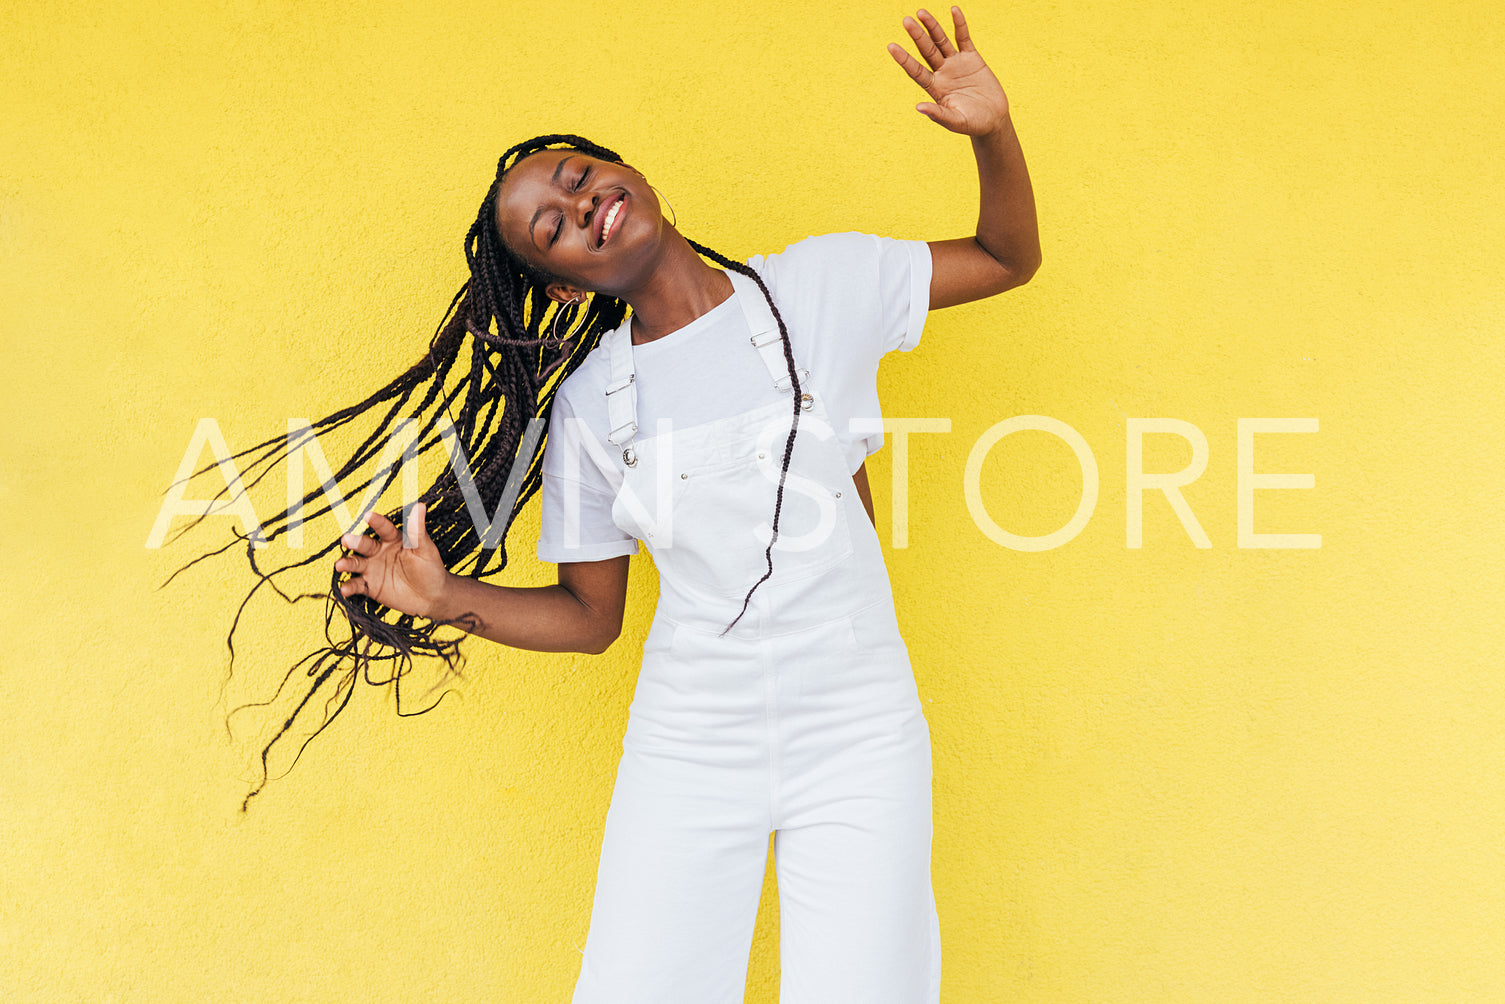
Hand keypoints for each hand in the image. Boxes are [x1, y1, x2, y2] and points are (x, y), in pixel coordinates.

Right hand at [335, 502, 450, 617]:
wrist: (430, 596)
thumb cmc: (429, 568)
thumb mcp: (424, 549)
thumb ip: (417, 530)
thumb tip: (420, 505)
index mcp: (392, 539)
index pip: (383, 528)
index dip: (376, 522)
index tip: (368, 515)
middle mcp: (378, 551)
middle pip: (364, 544)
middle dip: (355, 542)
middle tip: (346, 539)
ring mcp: (372, 568)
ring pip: (356, 563)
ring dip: (347, 563)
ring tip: (340, 565)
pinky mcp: (369, 585)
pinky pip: (357, 585)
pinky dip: (349, 587)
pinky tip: (345, 589)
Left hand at [888, 7, 1009, 136]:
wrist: (993, 119)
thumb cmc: (973, 124)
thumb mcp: (955, 122)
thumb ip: (939, 114)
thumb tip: (919, 107)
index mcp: (935, 88)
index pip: (915, 71)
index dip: (904, 59)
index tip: (891, 47)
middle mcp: (942, 73)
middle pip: (926, 51)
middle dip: (917, 36)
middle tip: (906, 20)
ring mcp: (956, 64)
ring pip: (941, 41)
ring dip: (932, 27)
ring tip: (921, 12)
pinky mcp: (972, 58)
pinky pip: (963, 38)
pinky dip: (959, 24)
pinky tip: (954, 10)